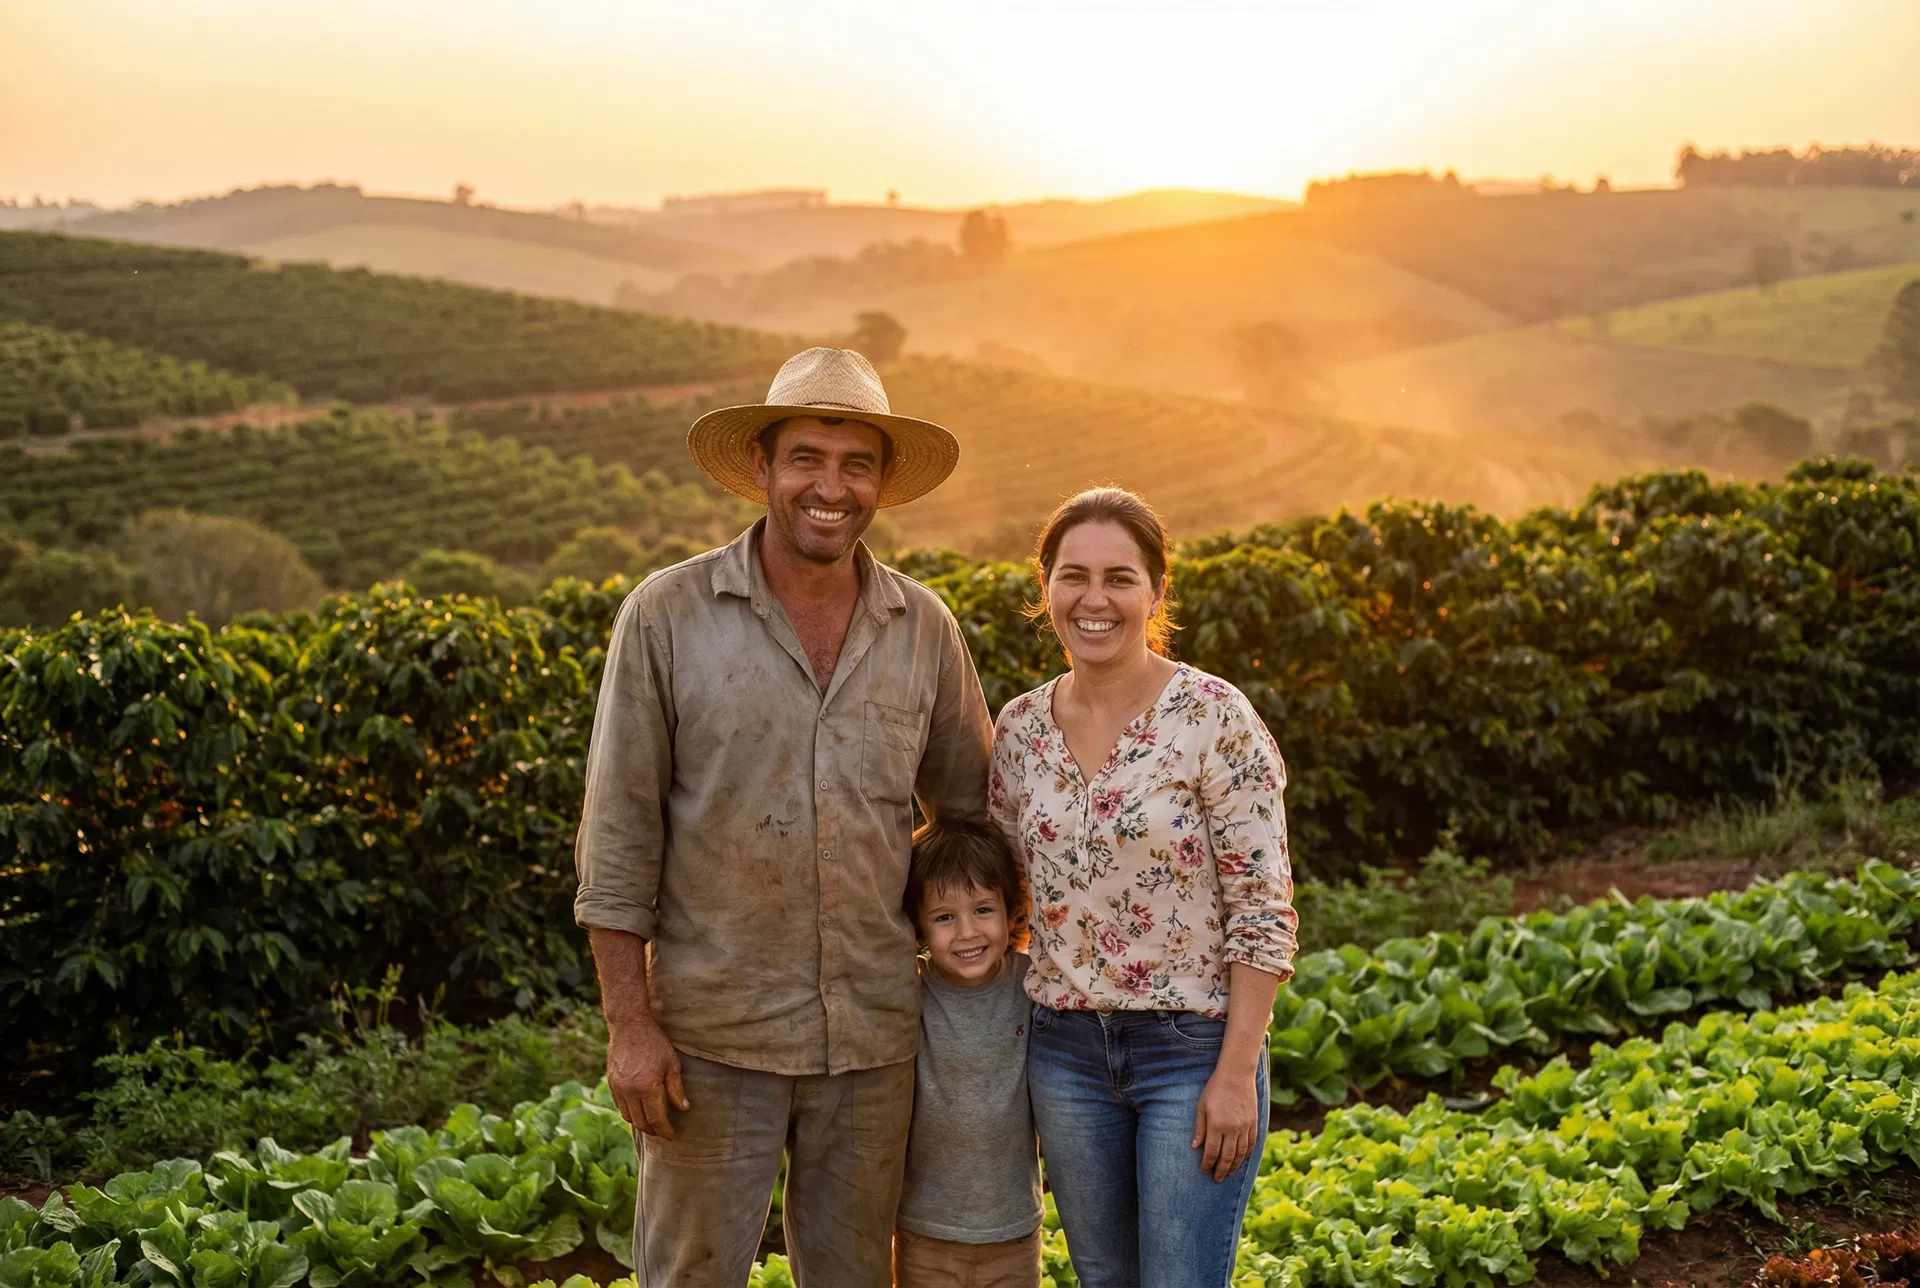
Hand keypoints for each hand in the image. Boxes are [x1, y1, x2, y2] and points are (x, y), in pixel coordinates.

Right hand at [607, 1015, 688, 1138]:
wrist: (629, 1025)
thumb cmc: (654, 1042)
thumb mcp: (671, 1064)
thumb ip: (676, 1089)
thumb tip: (684, 1108)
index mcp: (646, 1087)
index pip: (656, 1119)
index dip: (664, 1130)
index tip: (672, 1135)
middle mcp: (629, 1091)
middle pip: (640, 1122)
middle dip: (652, 1130)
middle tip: (662, 1132)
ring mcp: (618, 1087)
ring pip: (627, 1116)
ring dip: (640, 1123)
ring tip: (651, 1124)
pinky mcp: (611, 1082)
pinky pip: (619, 1105)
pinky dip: (629, 1112)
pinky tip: (638, 1110)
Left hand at [1191, 1061, 1259, 1181]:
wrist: (1236, 1074)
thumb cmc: (1215, 1089)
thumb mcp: (1201, 1106)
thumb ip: (1199, 1128)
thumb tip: (1194, 1147)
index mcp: (1216, 1125)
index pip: (1211, 1152)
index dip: (1207, 1164)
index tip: (1204, 1171)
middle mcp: (1232, 1129)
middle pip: (1227, 1157)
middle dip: (1221, 1170)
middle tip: (1217, 1179)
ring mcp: (1245, 1127)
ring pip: (1240, 1154)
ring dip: (1234, 1166)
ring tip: (1228, 1174)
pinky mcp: (1254, 1123)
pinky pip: (1251, 1144)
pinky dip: (1246, 1155)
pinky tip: (1241, 1160)